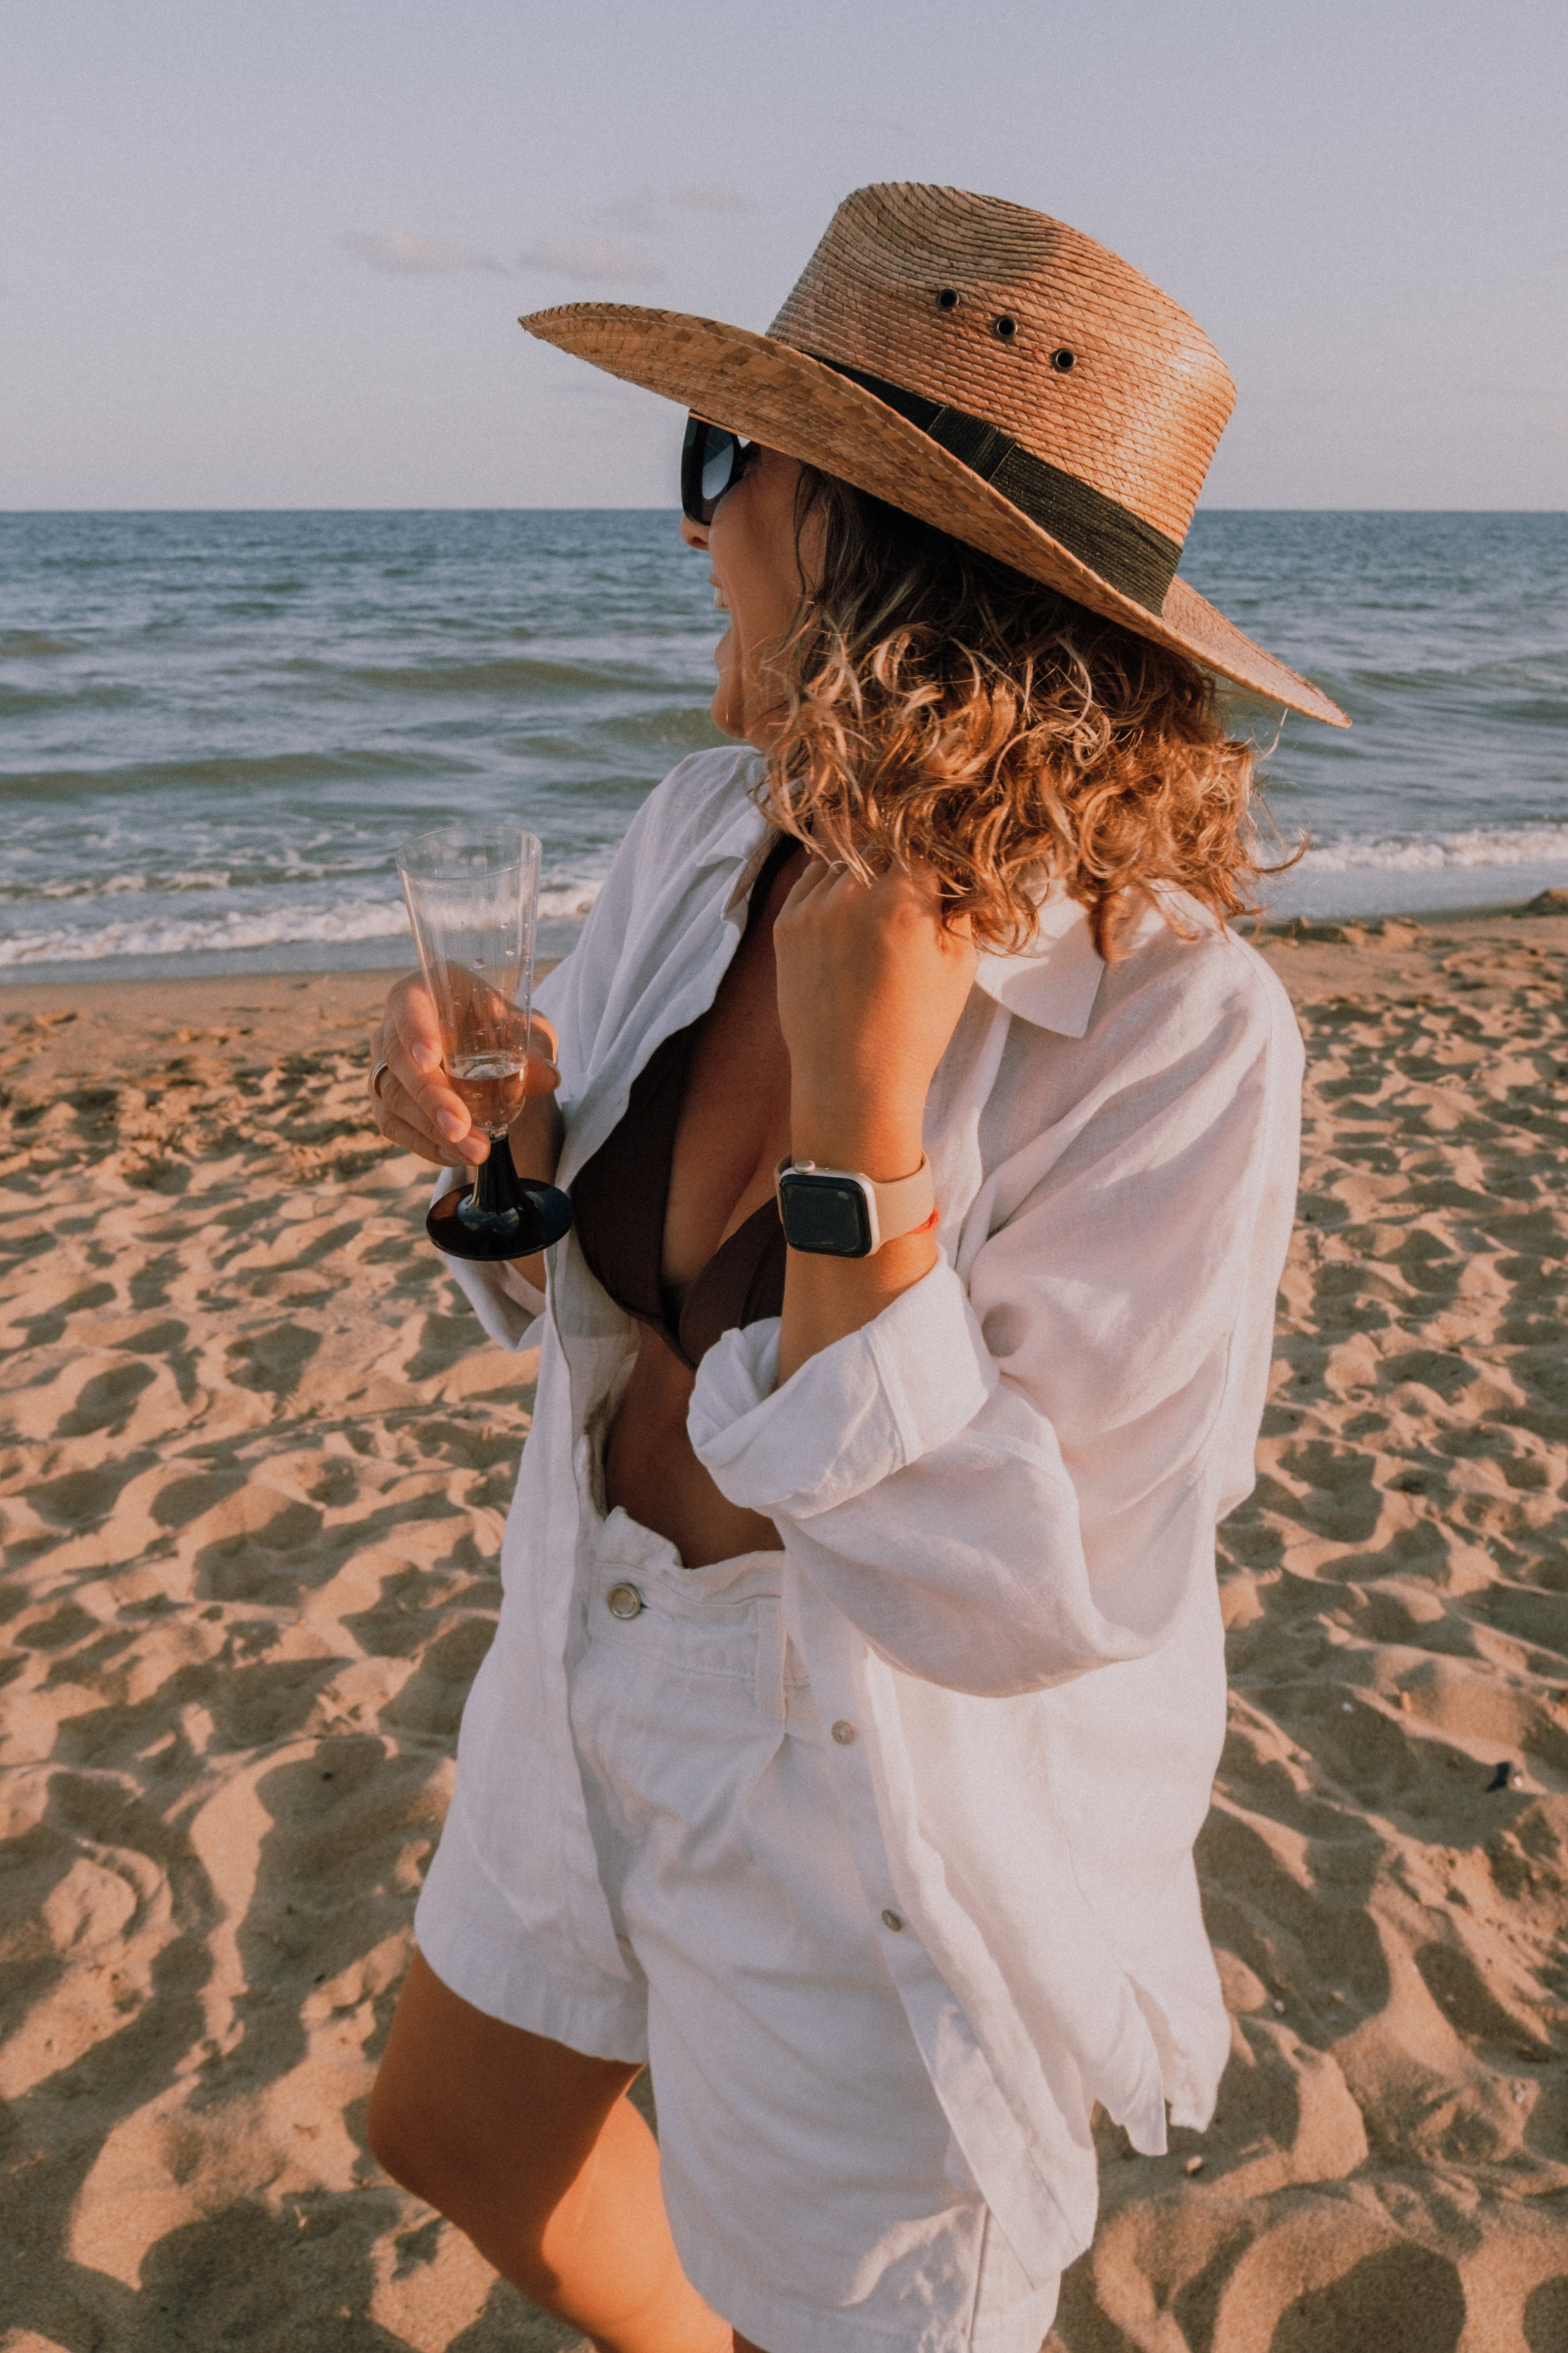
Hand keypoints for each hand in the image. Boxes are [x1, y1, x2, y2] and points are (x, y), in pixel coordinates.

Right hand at [369, 973, 559, 1166]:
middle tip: (460, 1127)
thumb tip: (546, 1077)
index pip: (407, 1005)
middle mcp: (393, 1026)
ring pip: (394, 1099)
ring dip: (433, 1130)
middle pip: (398, 1061)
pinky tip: (458, 1156)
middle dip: (431, 1098)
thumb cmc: (500, 1027)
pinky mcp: (386, 1101)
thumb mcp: (525, 1029)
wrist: (486, 1049)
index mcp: (422, 992)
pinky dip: (427, 1145)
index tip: (430, 1058)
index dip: (415, 1030)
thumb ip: (533, 1048)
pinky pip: (395, 1126)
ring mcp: (384, 1066)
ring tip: (475, 1151)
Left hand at [774, 856, 976, 1177]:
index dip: (938, 841)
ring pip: (843, 851)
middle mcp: (851, 891)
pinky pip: (812, 878)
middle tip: (912, 869)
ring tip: (879, 891)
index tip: (943, 850)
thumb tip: (955, 860)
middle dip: (901, 847)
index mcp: (903, 898)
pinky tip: (849, 909)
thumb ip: (957, 902)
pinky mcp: (786, 922)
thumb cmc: (917, 1027)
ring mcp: (812, 905)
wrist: (851, 1079)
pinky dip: (833, 883)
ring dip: (864, 860)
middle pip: (882, 836)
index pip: (926, 836)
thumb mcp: (959, 963)